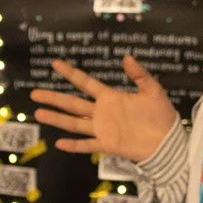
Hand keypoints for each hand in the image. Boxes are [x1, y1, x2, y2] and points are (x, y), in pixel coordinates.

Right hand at [32, 55, 177, 161]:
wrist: (168, 142)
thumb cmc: (162, 115)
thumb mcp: (153, 90)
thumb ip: (139, 74)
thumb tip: (126, 57)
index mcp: (110, 97)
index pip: (85, 83)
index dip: (70, 73)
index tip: (55, 63)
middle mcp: (102, 112)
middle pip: (72, 103)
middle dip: (53, 97)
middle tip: (34, 93)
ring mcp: (102, 129)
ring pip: (74, 123)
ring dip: (56, 119)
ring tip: (38, 113)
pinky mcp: (107, 145)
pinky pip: (87, 145)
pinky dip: (74, 145)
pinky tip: (59, 143)